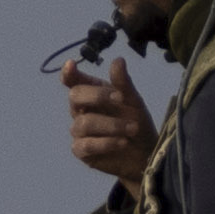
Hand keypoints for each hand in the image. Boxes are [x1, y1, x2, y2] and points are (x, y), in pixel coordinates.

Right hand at [60, 54, 155, 188]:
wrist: (146, 153)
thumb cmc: (136, 122)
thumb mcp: (134, 101)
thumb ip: (123, 83)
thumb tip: (118, 60)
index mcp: (91, 93)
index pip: (73, 81)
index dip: (68, 73)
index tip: (71, 65)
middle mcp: (81, 110)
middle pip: (75, 96)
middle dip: (97, 95)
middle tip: (121, 98)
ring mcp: (79, 131)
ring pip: (85, 123)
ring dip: (112, 124)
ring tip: (133, 128)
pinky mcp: (82, 151)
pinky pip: (87, 145)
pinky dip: (106, 142)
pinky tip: (123, 142)